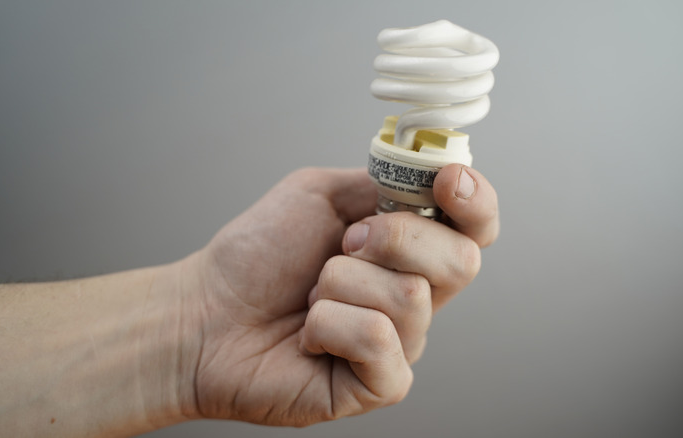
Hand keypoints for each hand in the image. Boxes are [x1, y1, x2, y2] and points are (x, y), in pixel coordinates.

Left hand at [176, 165, 498, 425]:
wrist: (205, 311)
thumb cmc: (257, 256)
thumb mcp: (318, 193)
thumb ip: (379, 182)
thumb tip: (428, 178)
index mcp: (409, 250)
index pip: (477, 228)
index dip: (477, 203)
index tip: (447, 180)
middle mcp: (415, 298)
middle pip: (462, 261)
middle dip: (394, 238)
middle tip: (343, 244)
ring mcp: (400, 344)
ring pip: (409, 297)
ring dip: (340, 282)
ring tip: (311, 295)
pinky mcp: (379, 385)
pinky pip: (378, 341)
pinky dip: (330, 324)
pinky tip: (308, 334)